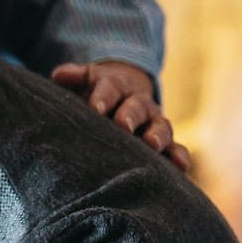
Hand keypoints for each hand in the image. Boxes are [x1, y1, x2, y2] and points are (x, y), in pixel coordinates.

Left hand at [49, 60, 190, 171]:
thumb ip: (73, 76)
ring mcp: (154, 122)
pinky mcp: (165, 142)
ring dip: (158, 136)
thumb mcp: (84, 81)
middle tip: (123, 126)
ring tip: (153, 146)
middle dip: (131, 116)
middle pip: (137, 107)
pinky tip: (181, 167)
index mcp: (115, 87)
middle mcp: (139, 104)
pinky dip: (179, 155)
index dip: (103, 98)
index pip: (110, 89)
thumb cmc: (94, 93)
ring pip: (160, 127)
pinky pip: (175, 147)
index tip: (96, 108)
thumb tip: (61, 75)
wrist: (123, 94)